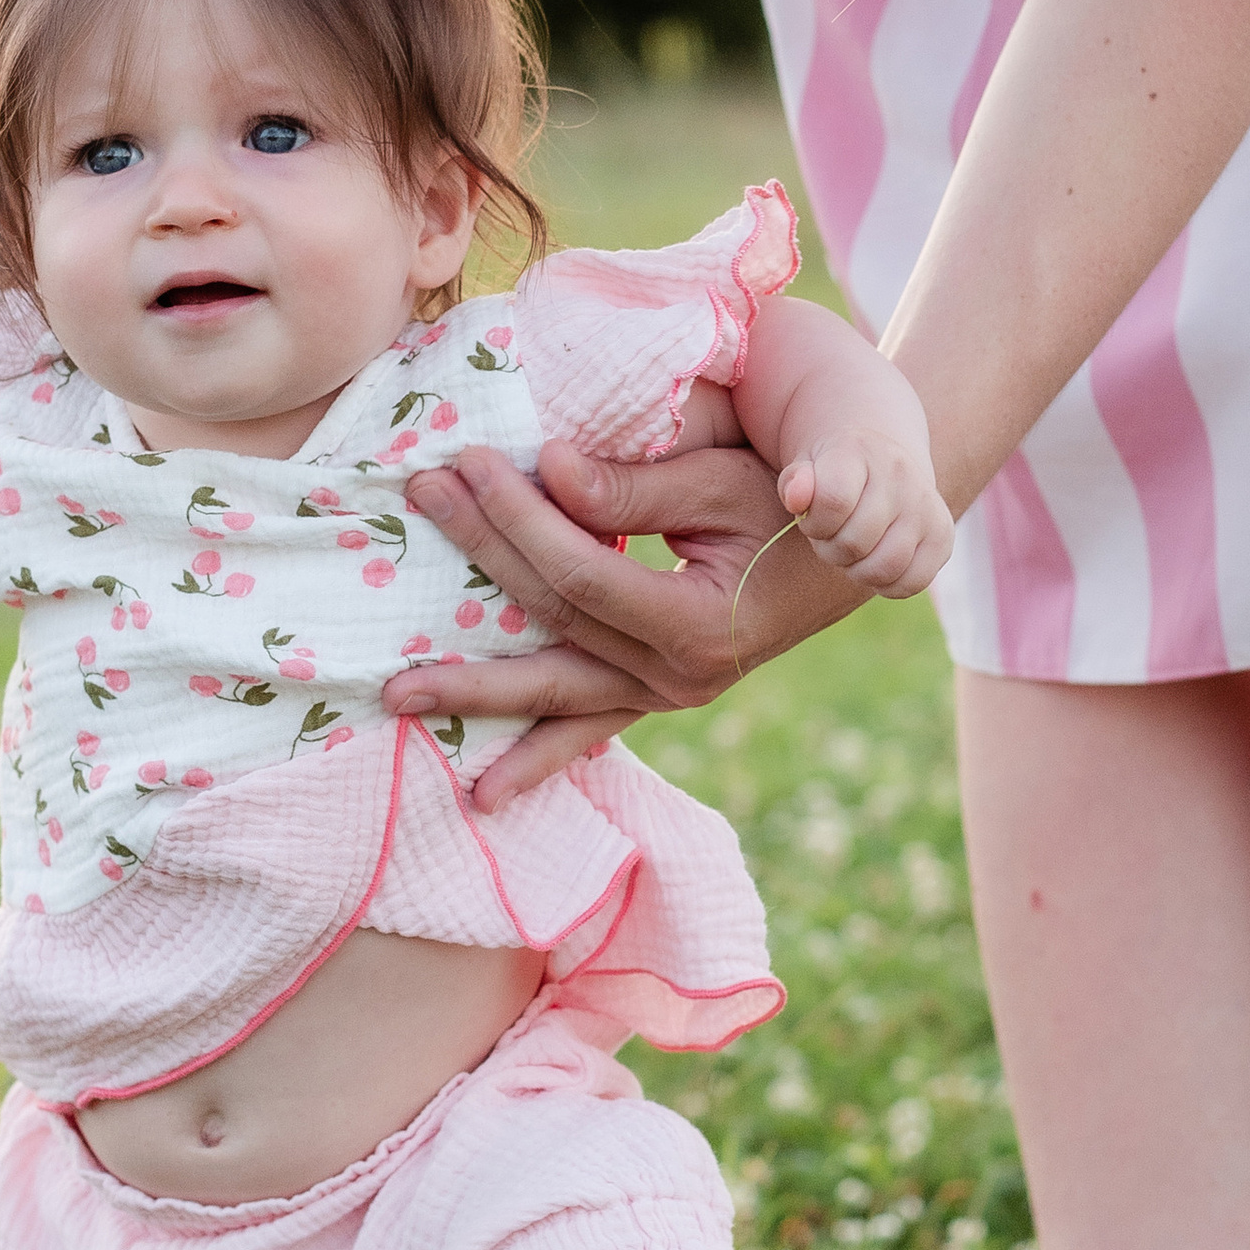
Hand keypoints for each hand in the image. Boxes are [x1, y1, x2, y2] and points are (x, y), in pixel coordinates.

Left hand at [387, 439, 870, 806]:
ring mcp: (669, 696)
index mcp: (699, 622)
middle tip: (418, 503)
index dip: (522, 517)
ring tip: (397, 695)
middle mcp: (681, 676)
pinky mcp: (659, 696)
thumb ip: (636, 484)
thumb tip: (547, 467)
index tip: (471, 460)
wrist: (852, 552)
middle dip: (482, 559)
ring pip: (557, 692)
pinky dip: (540, 755)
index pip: (582, 569)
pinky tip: (485, 789)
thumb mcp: (725, 479)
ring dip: (475, 692)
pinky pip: (589, 729)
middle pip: (554, 623)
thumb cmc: (792, 501)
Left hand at [778, 431, 952, 596]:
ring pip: (885, 566)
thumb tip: (796, 497)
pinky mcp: (943, 535)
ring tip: (851, 551)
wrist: (882, 461)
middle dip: (831, 549)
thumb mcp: (806, 466)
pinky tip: (874, 562)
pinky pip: (913, 581)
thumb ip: (794, 482)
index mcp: (859, 452)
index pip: (833, 501)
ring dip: (857, 570)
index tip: (811, 520)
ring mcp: (926, 506)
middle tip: (831, 537)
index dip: (814, 524)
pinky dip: (887, 584)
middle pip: (855, 542)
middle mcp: (900, 475)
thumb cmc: (833, 472)